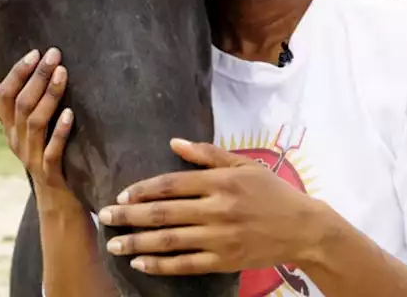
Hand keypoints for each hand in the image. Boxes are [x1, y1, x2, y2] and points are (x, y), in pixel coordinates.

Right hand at [0, 47, 73, 194]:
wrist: (58, 205)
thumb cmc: (48, 161)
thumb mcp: (27, 136)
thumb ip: (12, 113)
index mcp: (10, 131)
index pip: (5, 97)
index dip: (17, 73)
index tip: (34, 53)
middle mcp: (17, 143)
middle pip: (21, 105)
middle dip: (37, 77)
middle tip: (53, 54)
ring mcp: (32, 159)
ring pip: (35, 123)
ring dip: (49, 96)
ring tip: (62, 74)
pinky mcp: (50, 174)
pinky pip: (52, 152)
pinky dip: (60, 132)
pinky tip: (70, 114)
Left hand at [96, 138, 325, 275]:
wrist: (304, 229)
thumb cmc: (272, 193)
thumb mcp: (244, 165)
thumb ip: (208, 154)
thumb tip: (174, 141)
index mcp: (220, 182)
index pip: (172, 184)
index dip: (143, 189)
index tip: (121, 194)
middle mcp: (217, 209)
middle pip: (163, 213)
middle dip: (129, 215)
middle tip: (103, 216)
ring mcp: (220, 237)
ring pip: (170, 241)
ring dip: (137, 242)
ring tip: (114, 243)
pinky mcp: (225, 260)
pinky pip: (186, 264)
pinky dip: (161, 265)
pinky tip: (141, 263)